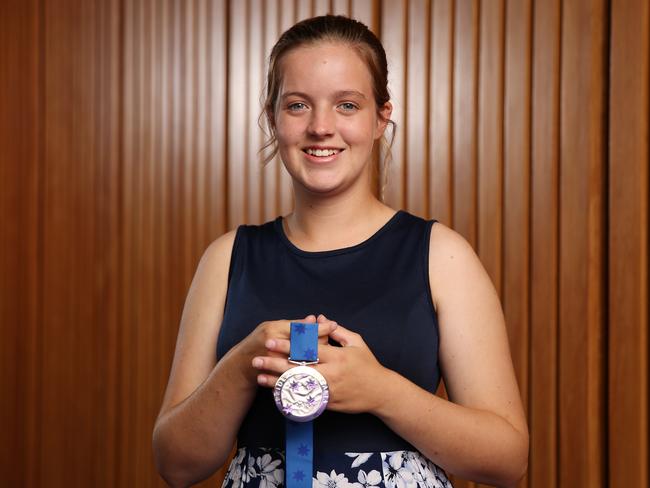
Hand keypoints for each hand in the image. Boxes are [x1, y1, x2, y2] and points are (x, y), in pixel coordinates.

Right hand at [237, 315, 333, 384]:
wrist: (244, 365)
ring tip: (328, 352)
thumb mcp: (273, 327)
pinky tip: (320, 367)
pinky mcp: (279, 377)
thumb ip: (293, 324)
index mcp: (274, 332)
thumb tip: (313, 319)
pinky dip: (311, 370)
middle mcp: (275, 348)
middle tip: (332, 338)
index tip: (333, 325)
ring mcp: (277, 364)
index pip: (302, 328)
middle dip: (322, 341)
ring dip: (318, 356)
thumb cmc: (259, 342)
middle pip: (306, 345)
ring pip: (306, 360)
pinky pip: (300, 374)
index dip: (319, 327)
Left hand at [252, 314, 388, 413]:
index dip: (287, 345)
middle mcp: (331, 374)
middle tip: (256, 359)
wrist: (381, 393)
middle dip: (275, 364)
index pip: (307, 350)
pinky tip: (275, 393)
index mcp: (337, 357)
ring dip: (277, 382)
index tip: (270, 341)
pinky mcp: (328, 404)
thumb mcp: (357, 342)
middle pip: (298, 369)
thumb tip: (320, 319)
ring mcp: (328, 391)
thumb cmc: (368, 364)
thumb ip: (337, 331)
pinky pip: (305, 400)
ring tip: (260, 377)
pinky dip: (289, 396)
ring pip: (298, 386)